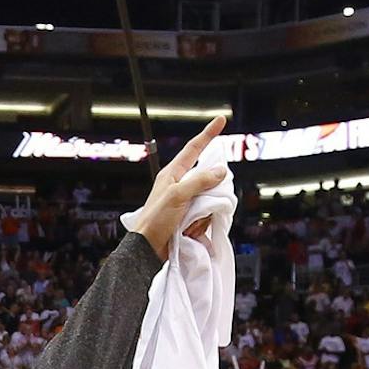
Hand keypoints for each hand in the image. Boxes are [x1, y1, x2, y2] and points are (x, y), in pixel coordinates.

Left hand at [124, 117, 230, 259]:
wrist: (148, 248)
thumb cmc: (155, 220)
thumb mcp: (177, 196)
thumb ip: (199, 181)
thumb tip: (220, 171)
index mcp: (173, 174)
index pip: (194, 149)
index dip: (208, 134)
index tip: (221, 120)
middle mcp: (180, 185)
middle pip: (209, 178)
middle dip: (210, 192)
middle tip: (196, 205)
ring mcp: (186, 201)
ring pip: (212, 198)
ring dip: (204, 213)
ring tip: (188, 222)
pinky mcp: (190, 216)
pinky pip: (208, 214)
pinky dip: (203, 223)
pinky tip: (190, 231)